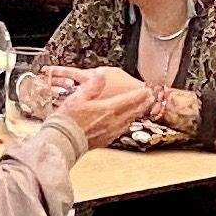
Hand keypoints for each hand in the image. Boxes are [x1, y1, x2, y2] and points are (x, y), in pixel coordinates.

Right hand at [41, 65, 162, 150]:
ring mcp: (111, 131)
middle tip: (151, 98)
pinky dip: (128, 123)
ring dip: (137, 113)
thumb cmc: (69, 119)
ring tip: (142, 109)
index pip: (128, 100)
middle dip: (142, 104)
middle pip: (132, 111)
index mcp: (107, 109)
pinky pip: (122, 130)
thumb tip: (101, 75)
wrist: (64, 140)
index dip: (139, 95)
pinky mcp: (106, 139)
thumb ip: (92, 86)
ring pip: (129, 121)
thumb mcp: (77, 97)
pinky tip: (126, 123)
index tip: (147, 90)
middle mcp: (113, 121)